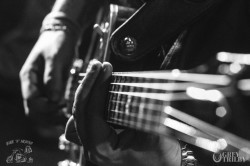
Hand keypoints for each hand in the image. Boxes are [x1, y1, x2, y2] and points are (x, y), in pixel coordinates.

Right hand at [20, 30, 76, 124]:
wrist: (63, 35)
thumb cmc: (57, 43)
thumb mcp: (54, 57)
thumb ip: (52, 77)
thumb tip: (54, 100)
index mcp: (28, 77)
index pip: (31, 100)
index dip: (45, 107)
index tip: (60, 104)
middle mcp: (33, 85)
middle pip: (34, 109)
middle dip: (48, 114)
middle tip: (64, 112)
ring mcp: (41, 88)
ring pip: (42, 110)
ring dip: (53, 115)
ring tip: (68, 115)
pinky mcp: (51, 89)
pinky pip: (52, 105)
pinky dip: (58, 111)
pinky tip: (69, 112)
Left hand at [65, 60, 180, 165]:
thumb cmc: (161, 157)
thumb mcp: (153, 133)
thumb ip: (138, 111)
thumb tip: (131, 87)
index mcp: (102, 149)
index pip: (91, 112)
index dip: (97, 87)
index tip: (105, 68)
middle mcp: (93, 148)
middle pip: (81, 111)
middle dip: (88, 85)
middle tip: (97, 66)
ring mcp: (94, 144)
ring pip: (80, 114)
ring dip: (87, 92)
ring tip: (96, 74)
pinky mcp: (100, 139)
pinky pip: (87, 119)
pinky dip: (90, 102)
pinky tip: (98, 91)